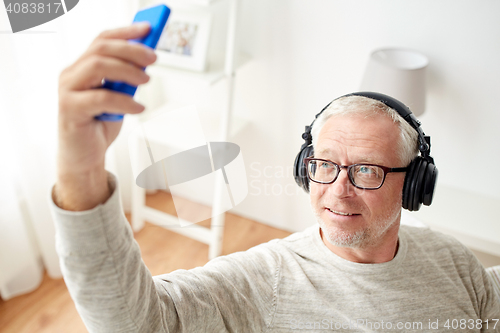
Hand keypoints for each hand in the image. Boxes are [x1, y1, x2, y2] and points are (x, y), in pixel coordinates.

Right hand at [55, 23, 156, 210]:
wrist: (84, 156)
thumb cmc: (99, 125)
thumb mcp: (118, 97)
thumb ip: (126, 79)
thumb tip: (147, 60)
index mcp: (82, 68)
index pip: (102, 40)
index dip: (126, 31)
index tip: (149, 28)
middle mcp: (71, 75)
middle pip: (101, 49)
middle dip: (131, 49)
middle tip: (153, 58)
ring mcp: (67, 91)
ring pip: (97, 67)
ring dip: (127, 70)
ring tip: (146, 81)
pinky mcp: (70, 110)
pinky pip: (101, 98)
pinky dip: (124, 101)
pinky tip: (138, 108)